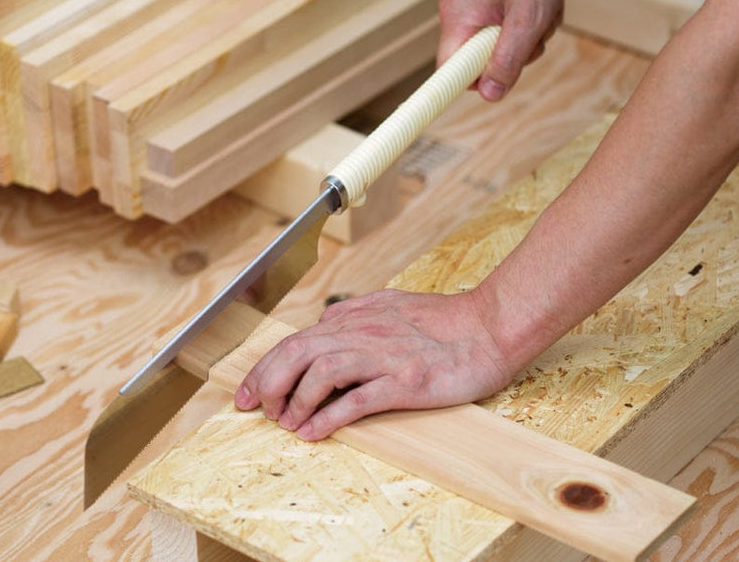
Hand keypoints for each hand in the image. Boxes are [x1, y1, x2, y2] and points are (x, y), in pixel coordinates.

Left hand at [234, 289, 515, 440]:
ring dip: (296, 399)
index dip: (265, 366)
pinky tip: (313, 432)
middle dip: (267, 381)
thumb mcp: (391, 305)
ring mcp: (385, 357)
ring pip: (322, 371)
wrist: (491, 326)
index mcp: (358, 318)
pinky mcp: (407, 381)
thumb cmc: (445, 320)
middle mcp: (365, 333)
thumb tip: (323, 325)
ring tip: (285, 422)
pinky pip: (359, 399)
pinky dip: (329, 416)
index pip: (297, 339)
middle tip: (255, 408)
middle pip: (299, 352)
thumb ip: (355, 314)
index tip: (247, 391)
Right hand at [438, 0, 566, 100]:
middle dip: (512, 55)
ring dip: (524, 38)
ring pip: (493, 45)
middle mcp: (455, 13)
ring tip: (541, 12)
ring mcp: (467, 6)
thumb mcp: (529, 19)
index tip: (498, 80)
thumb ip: (509, 59)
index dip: (474, 82)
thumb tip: (491, 95)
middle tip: (535, 34)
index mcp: (458, 18)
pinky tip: (534, 5)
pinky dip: (521, 24)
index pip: (449, 72)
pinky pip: (498, 28)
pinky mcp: (481, 1)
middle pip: (476, 60)